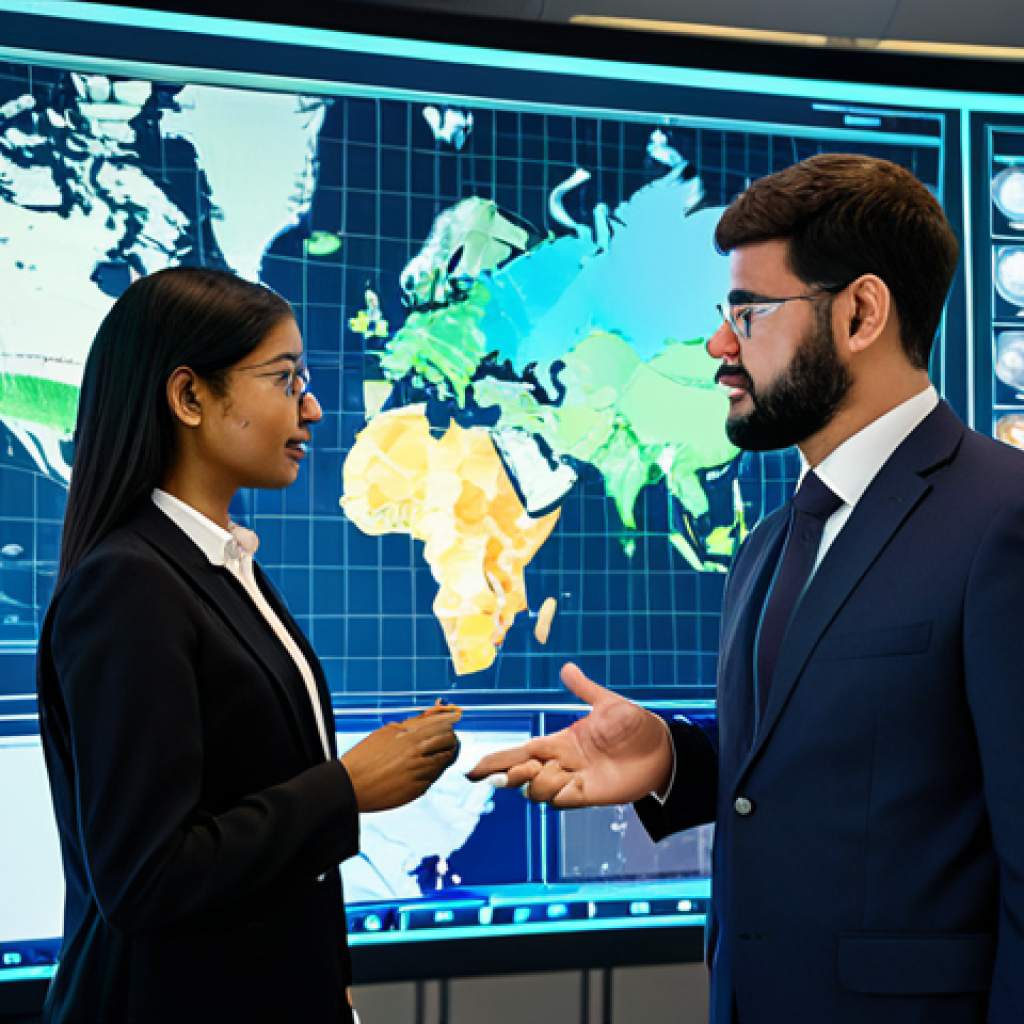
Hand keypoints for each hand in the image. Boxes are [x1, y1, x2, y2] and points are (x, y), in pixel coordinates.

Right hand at [342, 706, 461, 812]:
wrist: (349, 785)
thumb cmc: (365, 757)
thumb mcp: (385, 733)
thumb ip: (410, 725)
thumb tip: (430, 716)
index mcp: (408, 733)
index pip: (442, 723)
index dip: (449, 722)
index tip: (452, 721)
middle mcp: (416, 750)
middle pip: (449, 739)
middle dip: (452, 739)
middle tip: (450, 741)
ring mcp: (418, 770)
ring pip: (445, 759)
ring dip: (446, 755)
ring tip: (441, 754)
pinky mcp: (417, 788)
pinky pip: (435, 777)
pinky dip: (435, 771)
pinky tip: (426, 769)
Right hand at [466, 664, 671, 807]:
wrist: (662, 748)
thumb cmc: (635, 725)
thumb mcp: (607, 703)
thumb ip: (584, 689)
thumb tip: (566, 668)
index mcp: (560, 741)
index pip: (519, 751)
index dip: (496, 761)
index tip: (473, 770)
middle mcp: (562, 763)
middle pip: (520, 775)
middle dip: (511, 773)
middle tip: (523, 767)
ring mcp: (575, 781)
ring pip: (538, 791)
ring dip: (541, 782)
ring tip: (563, 770)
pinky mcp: (591, 795)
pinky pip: (564, 801)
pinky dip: (560, 793)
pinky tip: (572, 782)